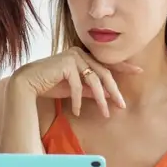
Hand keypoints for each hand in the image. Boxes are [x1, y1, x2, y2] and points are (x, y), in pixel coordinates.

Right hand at [13, 46, 140, 117]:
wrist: (28, 83)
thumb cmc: (50, 84)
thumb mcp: (75, 89)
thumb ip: (90, 90)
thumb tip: (108, 96)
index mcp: (83, 56)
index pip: (106, 63)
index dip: (123, 67)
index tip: (138, 71)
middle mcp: (80, 53)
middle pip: (104, 74)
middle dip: (114, 91)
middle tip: (122, 106)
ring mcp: (73, 56)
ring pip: (93, 80)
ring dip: (100, 100)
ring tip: (105, 114)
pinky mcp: (65, 63)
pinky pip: (78, 85)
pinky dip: (78, 100)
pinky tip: (77, 111)